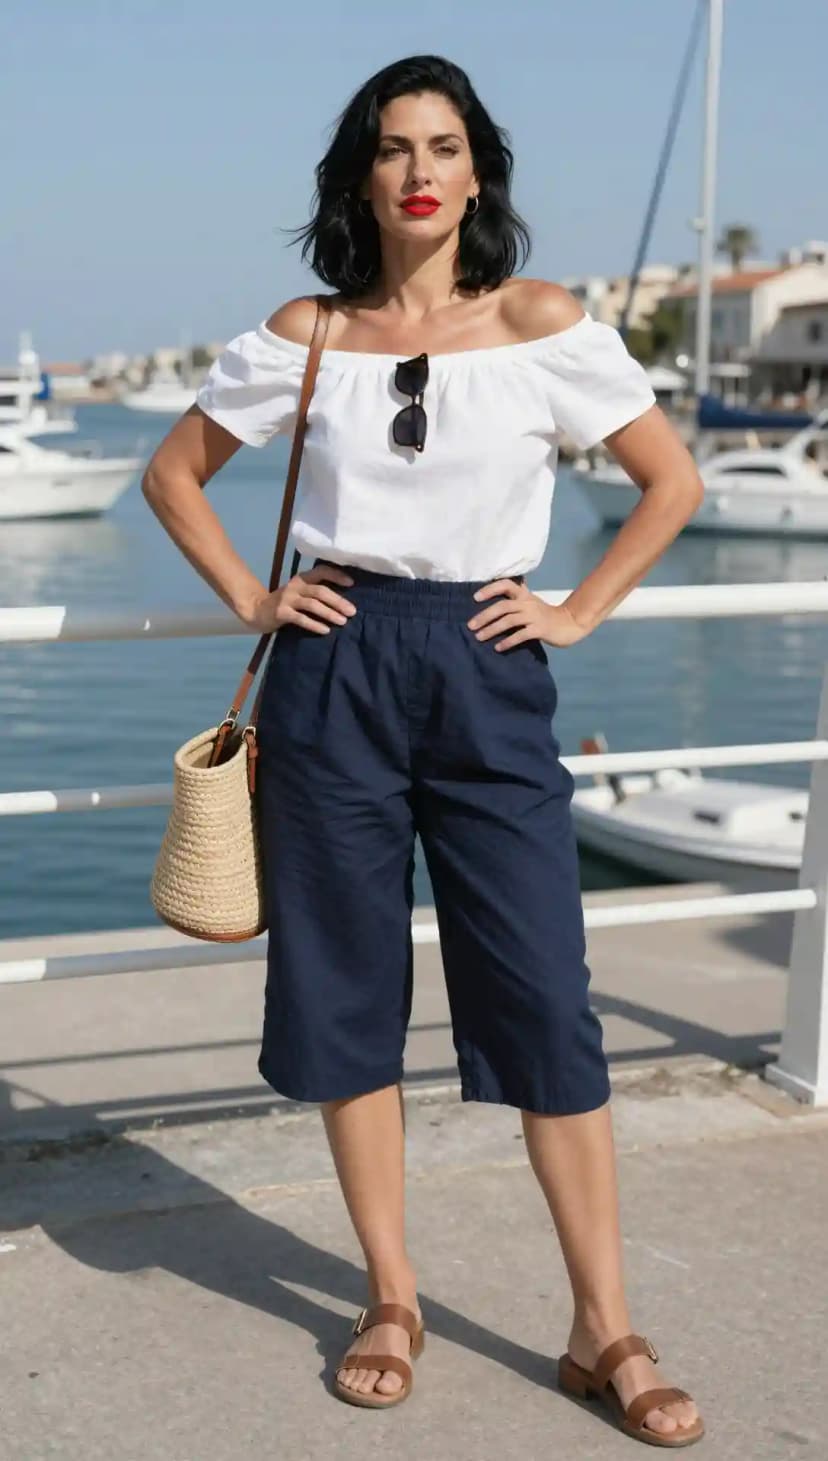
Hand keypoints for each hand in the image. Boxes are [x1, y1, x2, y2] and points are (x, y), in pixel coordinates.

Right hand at [242, 564, 357, 634]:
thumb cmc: (285, 603)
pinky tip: (325, 630)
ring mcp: (287, 599)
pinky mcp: (281, 613)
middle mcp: (295, 586)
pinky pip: (301, 618)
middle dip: (338, 601)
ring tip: (342, 621)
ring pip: (312, 604)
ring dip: (329, 613)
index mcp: (301, 578)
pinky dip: (314, 624)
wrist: (257, 611)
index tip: (351, 583)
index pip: (321, 571)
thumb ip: (315, 592)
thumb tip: (343, 600)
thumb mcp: (299, 593)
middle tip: (352, 611)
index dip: (336, 575)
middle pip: (320, 591)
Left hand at [467, 579, 590, 649]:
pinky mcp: (539, 630)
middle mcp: (527, 603)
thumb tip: (494, 597)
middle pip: (502, 606)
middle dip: (485, 615)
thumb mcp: (530, 602)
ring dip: (492, 629)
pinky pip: (520, 635)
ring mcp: (534, 616)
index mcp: (524, 595)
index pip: (505, 585)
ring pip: (509, 620)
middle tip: (471, 625)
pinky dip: (508, 642)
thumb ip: (516, 599)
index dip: (490, 589)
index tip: (475, 598)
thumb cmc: (546, 615)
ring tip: (479, 637)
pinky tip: (498, 648)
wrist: (569, 624)